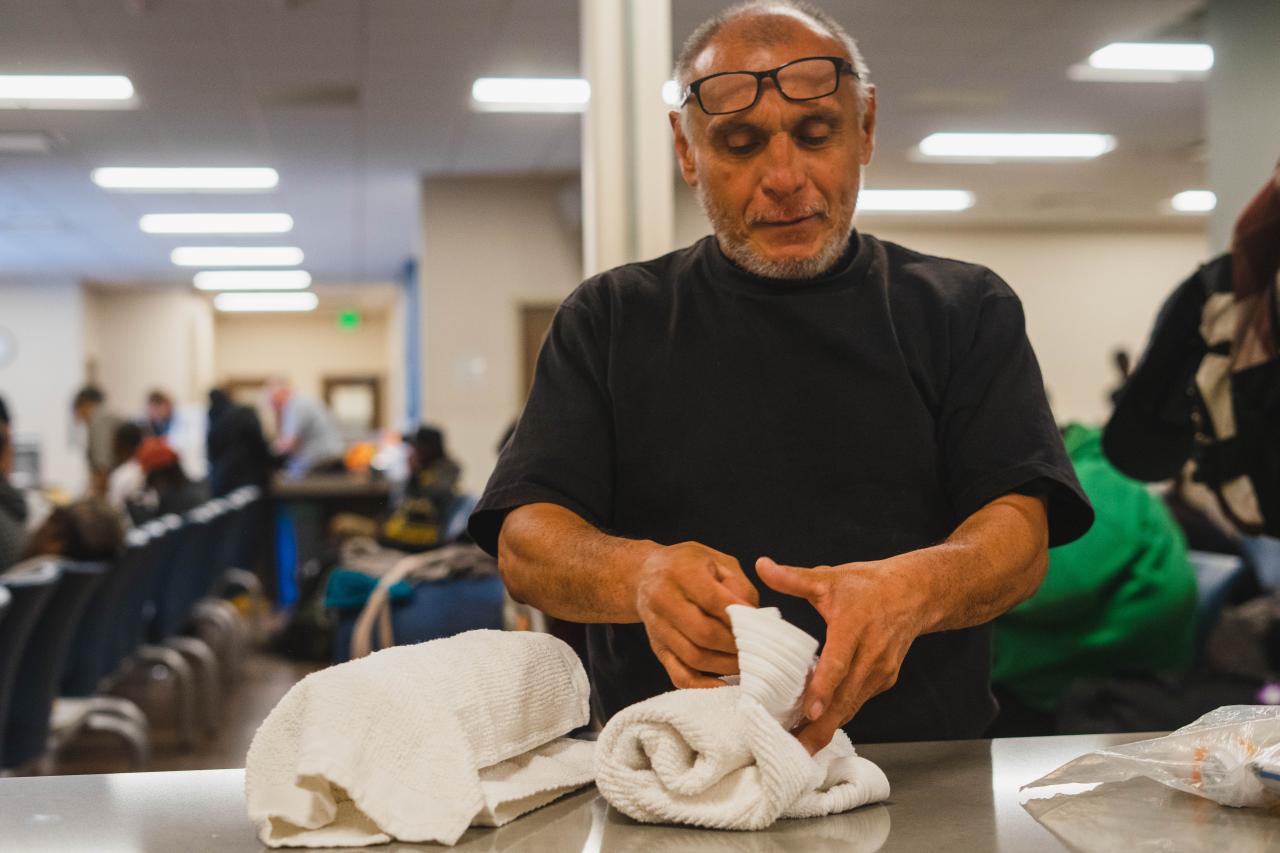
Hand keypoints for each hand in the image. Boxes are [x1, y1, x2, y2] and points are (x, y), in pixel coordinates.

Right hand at [636, 541, 758, 688]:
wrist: (646, 574)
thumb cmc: (689, 565)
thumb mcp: (717, 560)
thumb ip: (739, 586)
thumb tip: (756, 618)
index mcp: (680, 572)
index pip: (714, 602)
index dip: (741, 617)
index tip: (761, 625)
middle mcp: (662, 599)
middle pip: (704, 634)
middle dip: (735, 645)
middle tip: (757, 647)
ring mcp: (657, 628)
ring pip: (694, 657)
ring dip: (726, 665)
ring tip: (746, 662)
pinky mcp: (657, 648)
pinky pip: (679, 675)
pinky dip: (703, 686)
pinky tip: (725, 684)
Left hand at [756, 555, 927, 753]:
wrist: (915, 593)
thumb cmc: (869, 586)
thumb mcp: (829, 578)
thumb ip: (793, 578)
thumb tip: (761, 566)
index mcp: (855, 628)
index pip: (838, 663)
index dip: (823, 689)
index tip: (807, 712)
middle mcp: (871, 654)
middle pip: (846, 698)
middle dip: (820, 727)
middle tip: (794, 749)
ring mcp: (881, 671)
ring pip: (852, 706)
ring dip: (827, 728)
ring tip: (799, 748)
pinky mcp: (885, 680)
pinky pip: (858, 702)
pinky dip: (838, 716)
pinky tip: (815, 729)